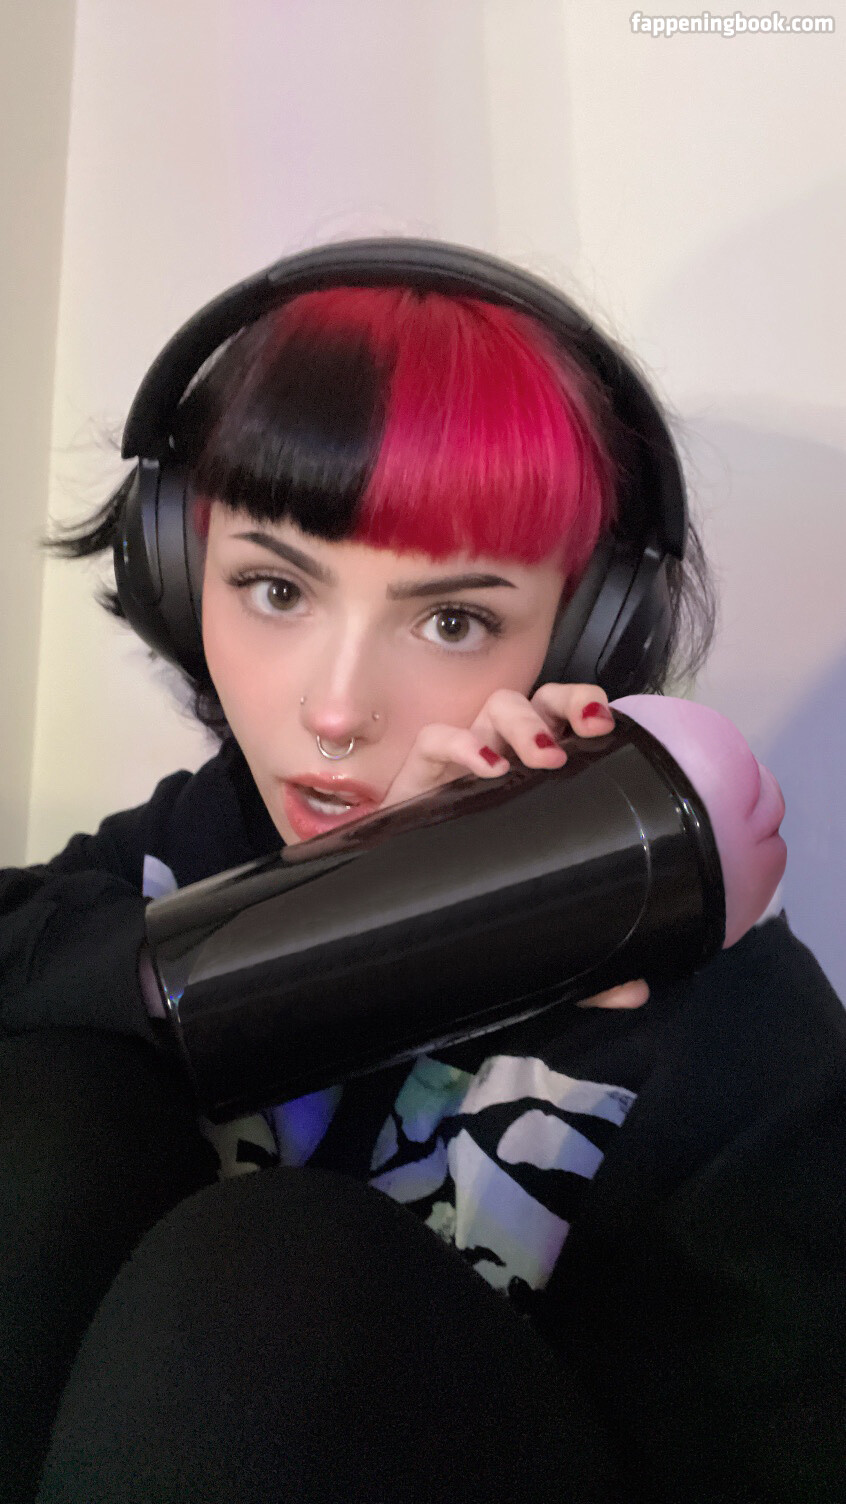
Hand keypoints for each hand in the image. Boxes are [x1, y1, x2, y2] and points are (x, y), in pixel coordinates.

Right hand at [381, 683, 648, 1012]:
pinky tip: (484, 767)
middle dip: (561, 706)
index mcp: (535, 777)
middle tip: (577, 741)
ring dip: (520, 723)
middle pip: (536, 701)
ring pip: (493, 709)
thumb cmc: (470, 900)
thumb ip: (585, 963)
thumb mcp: (533, 929)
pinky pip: (436, 741)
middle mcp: (501, 757)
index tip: (607, 727)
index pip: (565, 719)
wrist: (393, 913)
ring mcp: (459, 762)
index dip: (585, 708)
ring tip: (540, 757)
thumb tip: (635, 990)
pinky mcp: (417, 778)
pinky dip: (462, 743)